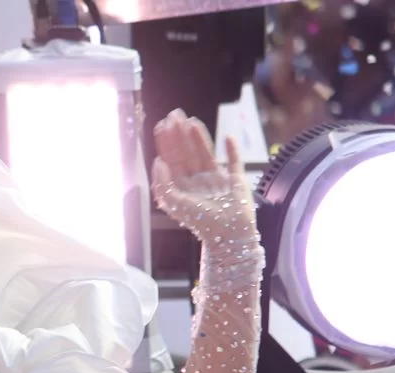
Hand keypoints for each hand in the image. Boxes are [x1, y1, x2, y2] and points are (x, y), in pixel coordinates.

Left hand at [150, 109, 254, 245]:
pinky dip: (233, 150)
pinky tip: (229, 137)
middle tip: (175, 115)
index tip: (162, 125)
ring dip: (200, 137)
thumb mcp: (175, 203)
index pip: (172, 160)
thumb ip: (163, 183)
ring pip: (206, 154)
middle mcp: (198, 182)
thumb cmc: (201, 222)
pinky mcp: (236, 181)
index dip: (167, 143)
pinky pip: (235, 162)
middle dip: (180, 134)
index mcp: (183, 187)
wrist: (228, 234)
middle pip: (187, 153)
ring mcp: (217, 181)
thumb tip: (158, 161)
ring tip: (192, 122)